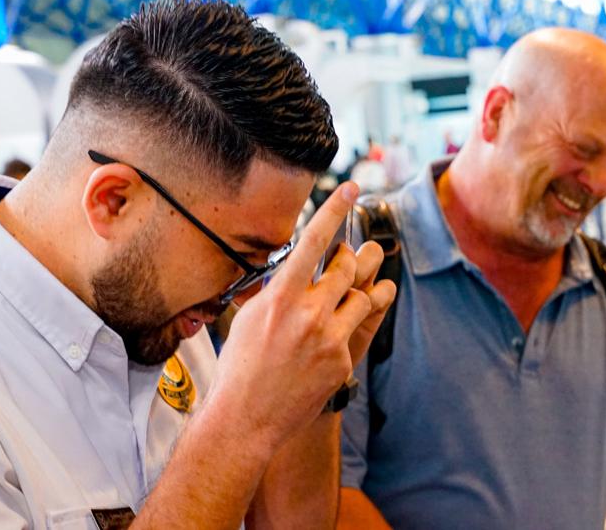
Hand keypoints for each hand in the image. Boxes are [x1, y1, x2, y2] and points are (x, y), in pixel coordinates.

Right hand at [206, 183, 390, 450]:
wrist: (247, 418)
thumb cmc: (241, 364)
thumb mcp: (249, 316)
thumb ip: (276, 288)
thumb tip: (295, 266)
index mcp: (280, 297)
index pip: (313, 241)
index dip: (334, 209)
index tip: (352, 187)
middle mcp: (308, 313)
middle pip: (346, 266)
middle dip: (349, 258)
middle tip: (346, 258)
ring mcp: (329, 338)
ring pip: (364, 296)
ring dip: (362, 289)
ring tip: (357, 290)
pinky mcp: (342, 361)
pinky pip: (358, 329)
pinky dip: (349, 327)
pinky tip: (332, 338)